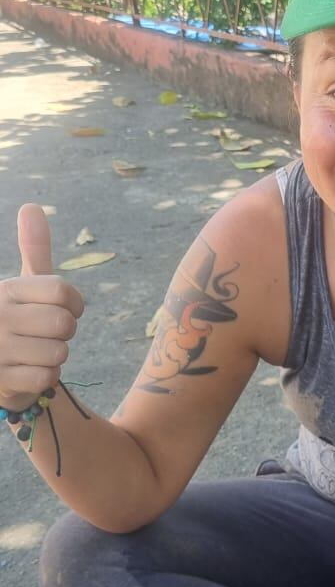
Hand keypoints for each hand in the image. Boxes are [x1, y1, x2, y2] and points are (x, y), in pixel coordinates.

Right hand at [0, 205, 84, 407]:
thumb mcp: (23, 286)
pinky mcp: (1, 379)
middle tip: (47, 334)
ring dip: (55, 357)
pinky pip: (47, 377)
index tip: (66, 309)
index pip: (61, 291)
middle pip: (63, 323)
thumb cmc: (15, 321)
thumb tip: (31, 206)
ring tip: (35, 352)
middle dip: (64, 332)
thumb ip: (33, 249)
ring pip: (59, 352)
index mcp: (6, 289)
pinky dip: (46, 377)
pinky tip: (29, 371)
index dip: (75, 304)